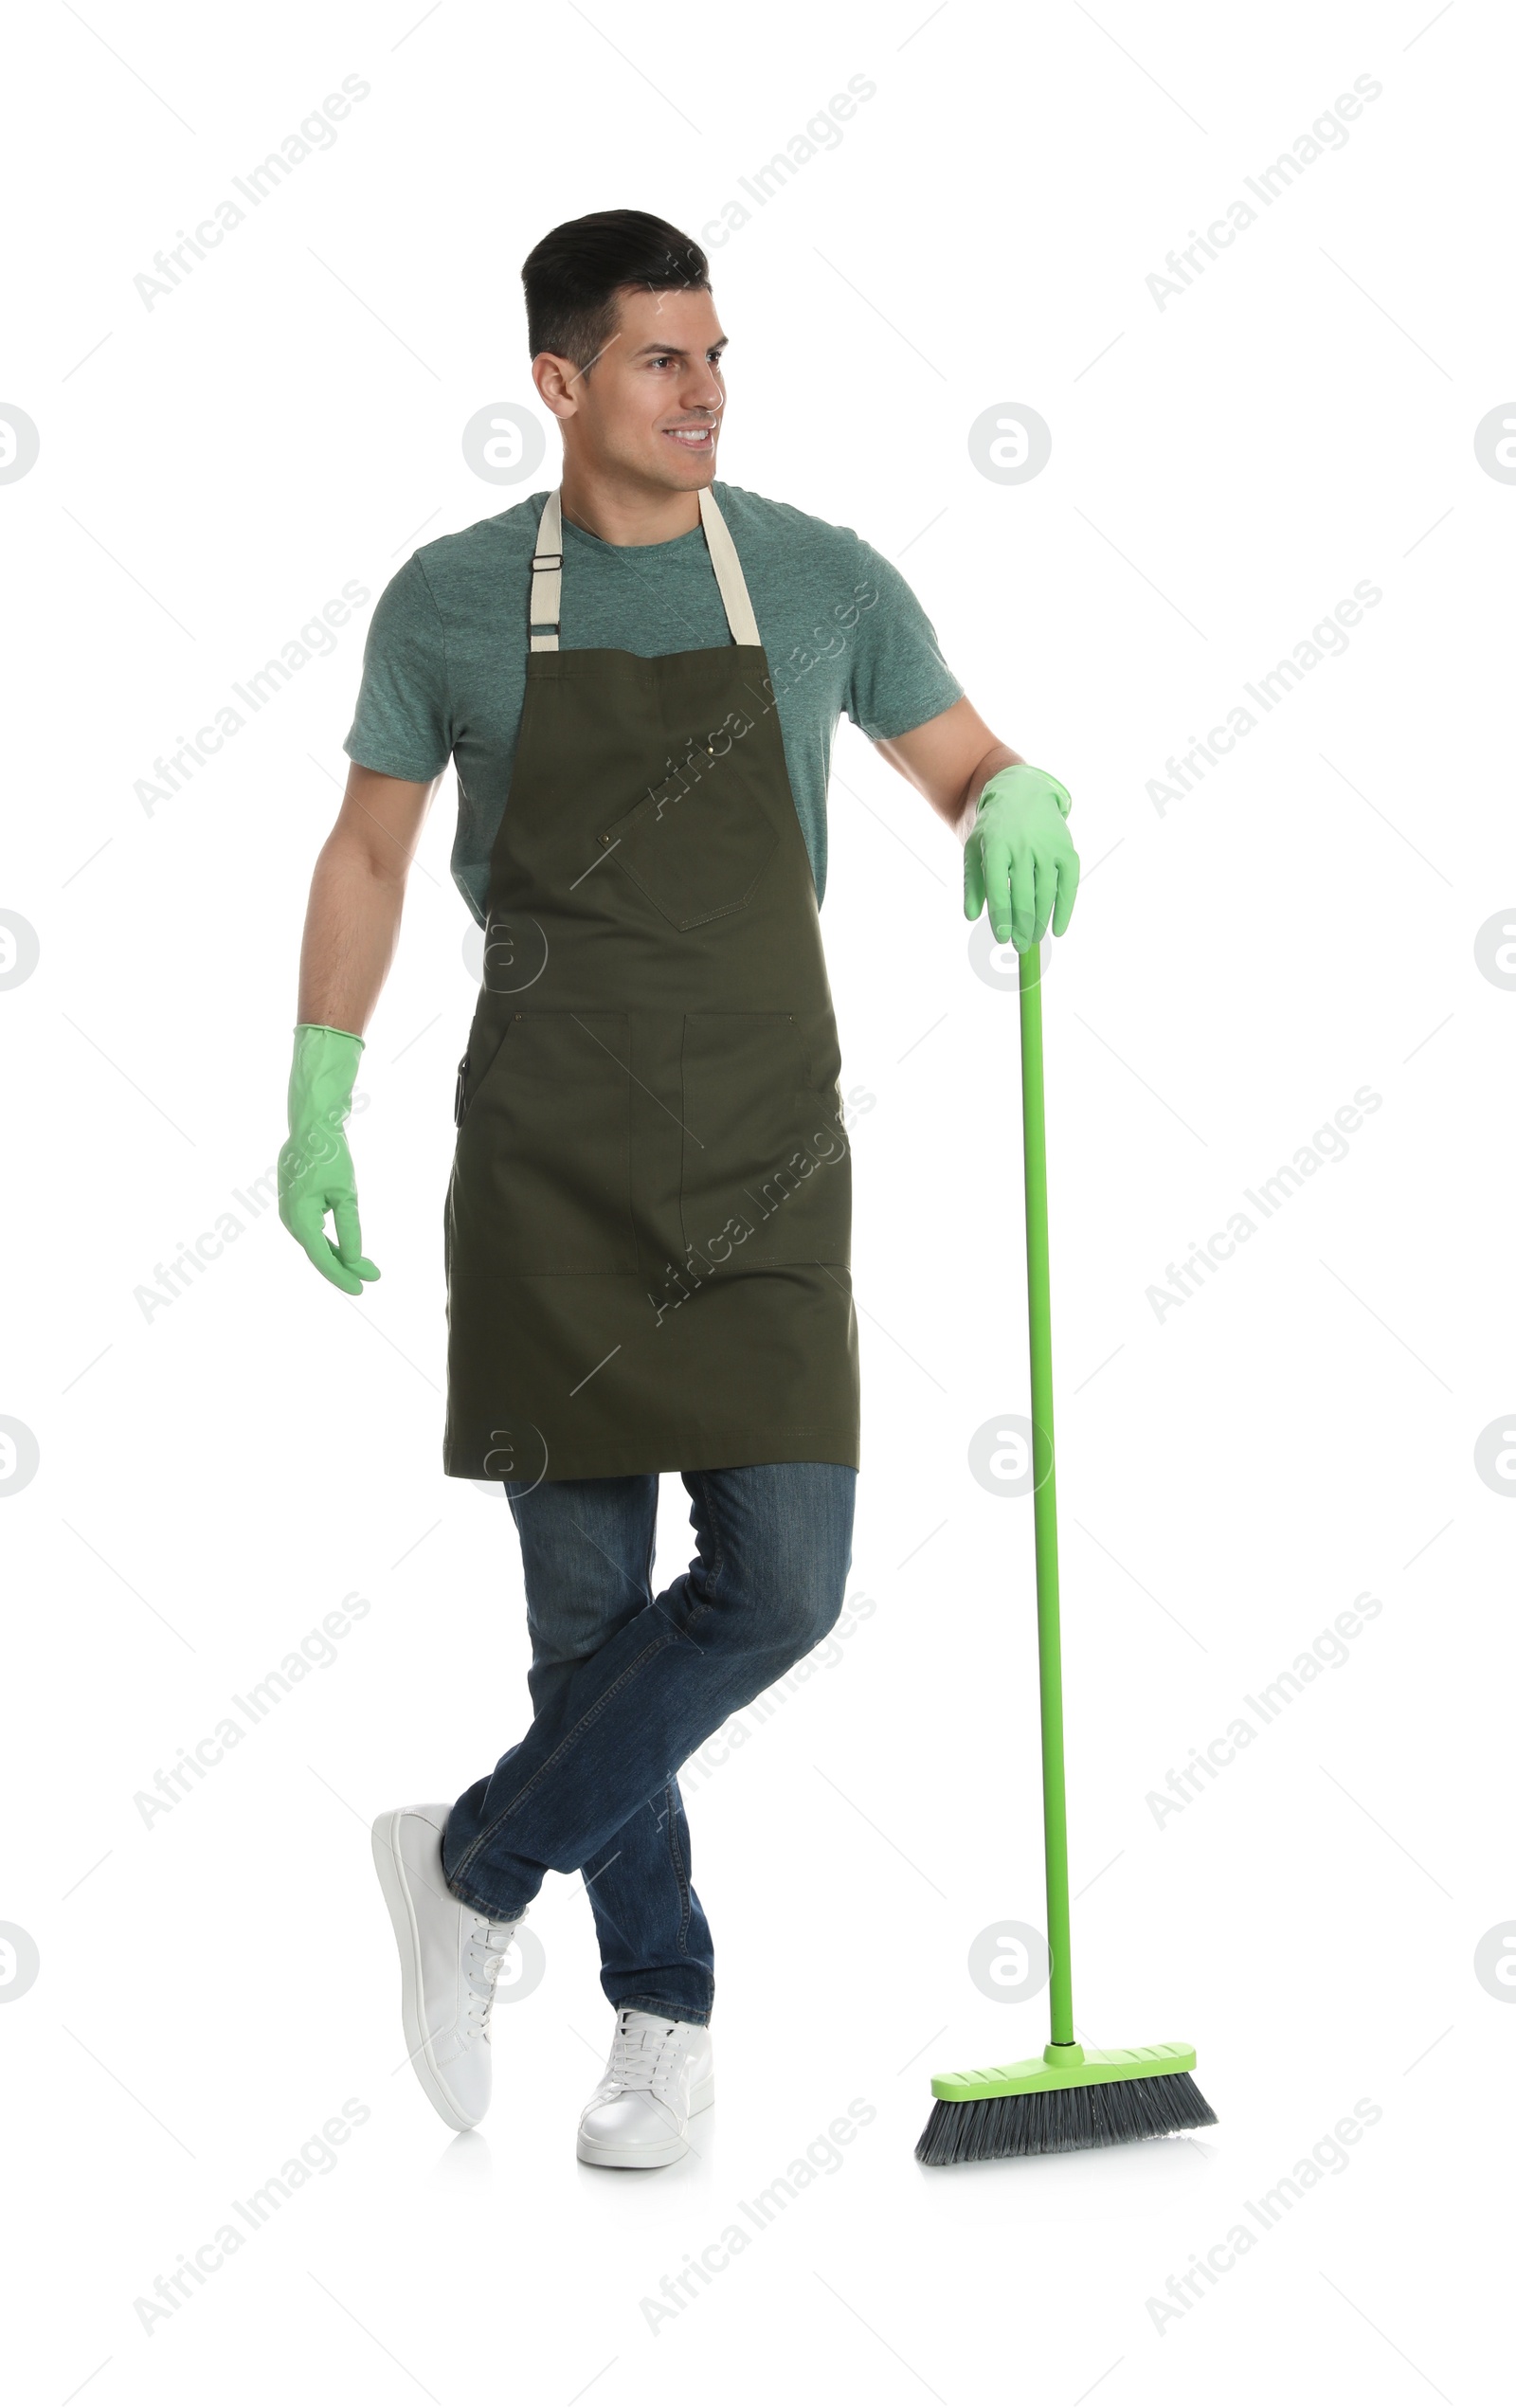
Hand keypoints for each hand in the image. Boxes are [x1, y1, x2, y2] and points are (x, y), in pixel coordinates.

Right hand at [277, 1024, 380, 1295]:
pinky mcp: (295, 1204)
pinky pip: (313, 1230)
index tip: (364, 1287)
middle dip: (345, 1267)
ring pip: (316, 1242)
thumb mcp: (346, 1194)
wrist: (311, 1126)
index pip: (322, 1257)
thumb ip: (349, 1228)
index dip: (343, 1275)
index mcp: (300, 1218)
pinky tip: (345, 1248)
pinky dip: (330, 1240)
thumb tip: (354, 1258)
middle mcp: (290, 1219)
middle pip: (319, 1252)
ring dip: (339, 1255)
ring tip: (365, 1267)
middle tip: (373, 1278)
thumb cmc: (329, 1156)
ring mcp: (290, 1212)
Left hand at [963, 764, 1079, 950]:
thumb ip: (972, 884)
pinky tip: (1058, 930)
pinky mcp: (1066, 850)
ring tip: (1033, 940)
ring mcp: (1047, 847)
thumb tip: (971, 917)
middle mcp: (1023, 846)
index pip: (998, 891)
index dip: (1001, 918)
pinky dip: (1065, 910)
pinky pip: (1069, 885)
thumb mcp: (974, 850)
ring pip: (1046, 894)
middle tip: (1019, 946)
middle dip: (1022, 926)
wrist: (1021, 794)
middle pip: (1024, 896)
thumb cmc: (993, 829)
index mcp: (996, 847)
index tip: (1002, 938)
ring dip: (1041, 922)